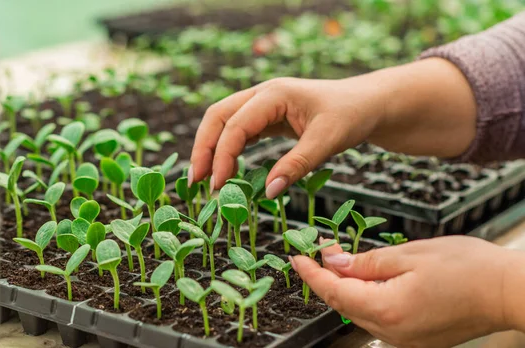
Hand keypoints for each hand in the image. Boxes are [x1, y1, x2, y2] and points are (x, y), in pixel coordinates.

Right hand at [188, 76, 385, 196]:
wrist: (367, 104)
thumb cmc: (351, 116)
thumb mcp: (327, 141)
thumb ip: (296, 165)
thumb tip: (267, 192)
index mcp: (274, 94)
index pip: (236, 124)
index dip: (222, 155)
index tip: (218, 186)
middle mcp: (262, 94)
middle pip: (218, 116)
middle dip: (203, 148)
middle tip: (197, 182)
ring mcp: (262, 104)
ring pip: (223, 122)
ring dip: (210, 148)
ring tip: (205, 180)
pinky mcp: (266, 116)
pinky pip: (237, 130)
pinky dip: (226, 149)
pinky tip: (226, 170)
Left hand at [290, 236, 519, 347]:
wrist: (508, 291)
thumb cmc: (467, 268)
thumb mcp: (409, 254)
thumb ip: (365, 262)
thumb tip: (333, 261)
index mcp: (387, 310)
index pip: (333, 291)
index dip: (311, 273)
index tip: (297, 256)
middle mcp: (392, 333)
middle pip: (343, 304)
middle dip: (326, 277)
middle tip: (319, 251)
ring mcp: (405, 340)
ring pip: (360, 311)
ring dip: (346, 287)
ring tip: (341, 260)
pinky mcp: (416, 339)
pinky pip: (380, 318)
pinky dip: (367, 297)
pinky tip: (367, 279)